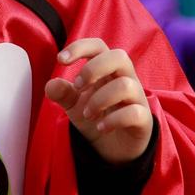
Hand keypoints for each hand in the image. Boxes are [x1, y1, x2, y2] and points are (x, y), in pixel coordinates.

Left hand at [45, 38, 153, 164]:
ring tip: (88, 115)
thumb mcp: (74, 105)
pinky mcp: (143, 119)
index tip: (61, 60)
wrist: (113, 148)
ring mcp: (137, 98)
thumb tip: (51, 85)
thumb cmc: (96, 117)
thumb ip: (63, 93)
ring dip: (99, 100)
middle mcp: (125, 79)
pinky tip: (101, 128)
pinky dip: (113, 121)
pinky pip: (134, 113)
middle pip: (119, 56)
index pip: (99, 46)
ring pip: (125, 85)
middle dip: (93, 69)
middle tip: (78, 87)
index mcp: (107, 70)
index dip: (80, 47)